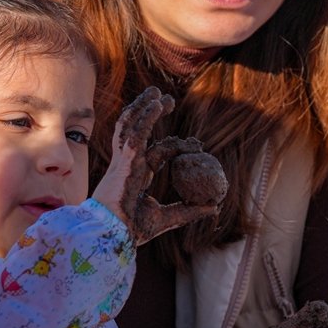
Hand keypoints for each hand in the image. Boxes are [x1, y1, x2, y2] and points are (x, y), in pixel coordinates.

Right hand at [92, 86, 226, 242]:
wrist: (113, 234)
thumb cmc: (132, 229)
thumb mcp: (168, 218)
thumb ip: (190, 211)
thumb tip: (214, 207)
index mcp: (137, 176)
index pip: (157, 152)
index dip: (175, 145)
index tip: (196, 144)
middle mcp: (129, 164)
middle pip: (139, 131)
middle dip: (151, 113)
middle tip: (167, 99)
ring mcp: (124, 161)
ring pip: (131, 126)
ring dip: (144, 107)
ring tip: (157, 92)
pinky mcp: (124, 160)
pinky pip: (136, 133)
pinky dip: (146, 117)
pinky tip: (156, 104)